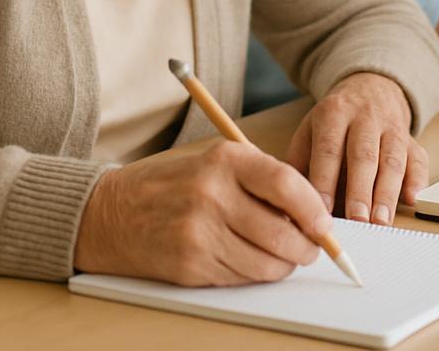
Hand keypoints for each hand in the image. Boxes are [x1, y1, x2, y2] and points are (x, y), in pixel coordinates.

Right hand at [73, 142, 331, 285]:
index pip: (285, 183)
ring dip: (283, 266)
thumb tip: (310, 213)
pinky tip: (252, 263)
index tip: (324, 224)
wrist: (113, 212)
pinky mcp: (189, 265)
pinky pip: (239, 278)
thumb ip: (262, 180)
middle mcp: (212, 194)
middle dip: (306, 247)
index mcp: (225, 159)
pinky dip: (254, 275)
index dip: (313, 209)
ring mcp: (199, 232)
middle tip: (312, 248)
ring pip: (264, 262)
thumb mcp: (218, 162)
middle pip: (280, 231)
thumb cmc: (176, 184)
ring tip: (286, 258)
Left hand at [286, 72, 426, 226]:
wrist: (371, 88)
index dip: (326, 180)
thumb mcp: (310, 129)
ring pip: (392, 159)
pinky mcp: (411, 139)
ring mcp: (392, 127)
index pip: (329, 148)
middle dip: (360, 190)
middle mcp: (365, 117)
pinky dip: (418, 180)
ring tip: (380, 221)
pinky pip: (419, 158)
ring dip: (387, 192)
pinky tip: (412, 199)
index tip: (322, 211)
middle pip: (364, 154)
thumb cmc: (334, 121)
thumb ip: (298, 163)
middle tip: (357, 221)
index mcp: (334, 113)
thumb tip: (286, 203)